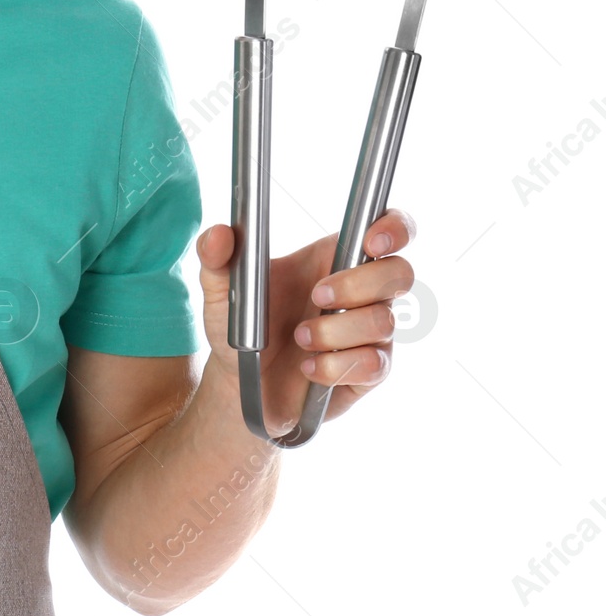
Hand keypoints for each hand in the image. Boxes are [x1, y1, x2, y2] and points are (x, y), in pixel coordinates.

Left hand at [195, 208, 416, 437]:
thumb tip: (219, 233)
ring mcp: (370, 333)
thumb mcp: (219, 292)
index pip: (387, 229)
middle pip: (400, 273)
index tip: (371, 242)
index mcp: (332, 258)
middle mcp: (361, 292)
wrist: (241, 386)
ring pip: (384, 321)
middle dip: (359, 283)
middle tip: (317, 295)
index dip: (394, 229)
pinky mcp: (370, 371)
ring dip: (336, 331)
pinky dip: (336, 365)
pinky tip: (309, 367)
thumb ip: (216, 258)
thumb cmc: (239, 329)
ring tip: (300, 338)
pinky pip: (374, 364)